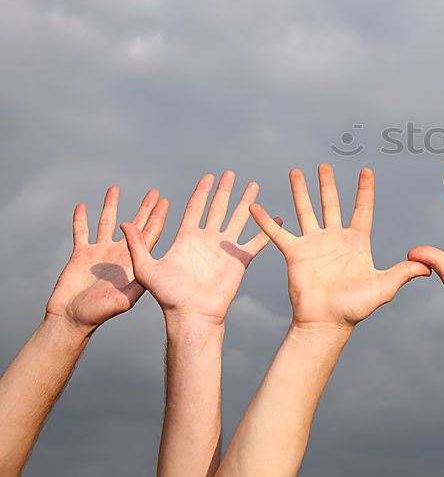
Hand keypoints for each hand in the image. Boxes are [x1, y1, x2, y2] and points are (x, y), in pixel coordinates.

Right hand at [46, 187, 168, 332]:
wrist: (72, 319)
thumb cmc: (99, 313)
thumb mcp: (123, 300)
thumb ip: (134, 287)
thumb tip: (146, 274)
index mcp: (133, 262)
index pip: (149, 235)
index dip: (157, 218)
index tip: (165, 201)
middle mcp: (119, 254)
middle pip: (134, 225)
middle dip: (144, 208)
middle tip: (154, 192)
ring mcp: (99, 253)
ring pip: (107, 223)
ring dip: (111, 206)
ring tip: (115, 189)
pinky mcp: (80, 254)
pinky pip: (81, 232)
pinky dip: (81, 219)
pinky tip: (83, 206)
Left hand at [121, 172, 272, 323]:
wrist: (192, 315)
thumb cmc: (168, 296)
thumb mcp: (146, 268)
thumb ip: (138, 244)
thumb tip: (123, 222)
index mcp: (187, 238)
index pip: (196, 207)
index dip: (202, 191)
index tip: (208, 176)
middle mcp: (208, 239)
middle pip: (218, 208)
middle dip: (225, 190)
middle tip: (230, 173)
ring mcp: (225, 249)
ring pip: (239, 218)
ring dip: (246, 202)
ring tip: (253, 186)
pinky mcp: (240, 259)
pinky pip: (256, 241)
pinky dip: (267, 229)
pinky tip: (275, 217)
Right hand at [250, 165, 429, 329]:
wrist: (327, 323)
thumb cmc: (355, 307)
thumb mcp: (384, 286)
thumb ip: (404, 273)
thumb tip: (428, 267)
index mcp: (356, 242)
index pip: (362, 209)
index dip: (364, 190)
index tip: (366, 170)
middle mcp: (334, 239)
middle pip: (330, 204)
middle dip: (327, 184)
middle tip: (324, 165)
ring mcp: (313, 244)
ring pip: (305, 210)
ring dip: (300, 192)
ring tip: (295, 171)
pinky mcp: (295, 253)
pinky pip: (278, 233)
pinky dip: (266, 220)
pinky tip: (256, 206)